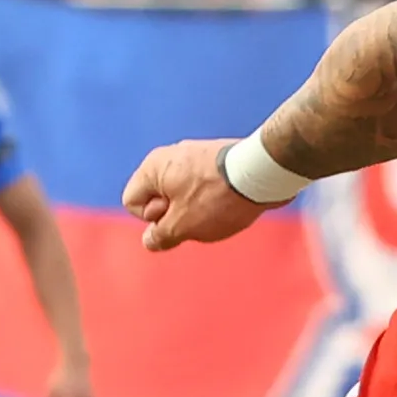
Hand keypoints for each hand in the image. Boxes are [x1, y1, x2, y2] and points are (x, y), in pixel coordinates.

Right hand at [124, 138, 274, 250]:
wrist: (263, 172)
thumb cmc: (218, 198)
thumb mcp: (183, 226)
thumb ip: (161, 235)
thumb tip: (151, 240)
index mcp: (152, 167)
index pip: (132, 202)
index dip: (153, 219)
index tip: (177, 216)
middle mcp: (170, 156)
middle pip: (159, 198)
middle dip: (177, 215)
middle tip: (201, 213)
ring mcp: (196, 156)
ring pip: (185, 195)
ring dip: (198, 210)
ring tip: (221, 209)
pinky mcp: (219, 160)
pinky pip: (207, 187)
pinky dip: (216, 198)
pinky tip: (233, 203)